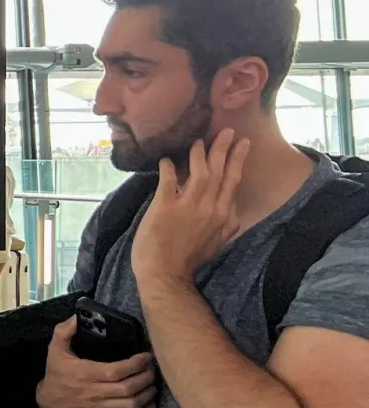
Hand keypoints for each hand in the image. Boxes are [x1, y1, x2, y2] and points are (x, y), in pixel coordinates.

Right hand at [36, 317, 158, 407]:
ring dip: (148, 393)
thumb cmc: (56, 374)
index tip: (146, 356)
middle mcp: (95, 392)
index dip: (135, 364)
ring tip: (152, 383)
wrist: (49, 404)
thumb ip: (64, 331)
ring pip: (133, 404)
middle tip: (153, 368)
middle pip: (129, 387)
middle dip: (146, 377)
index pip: (117, 371)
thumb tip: (76, 317)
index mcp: (86, 374)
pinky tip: (149, 402)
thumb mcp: (54, 350)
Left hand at [132, 129, 249, 284]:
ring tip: (200, 140)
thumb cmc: (189, 261)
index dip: (237, 161)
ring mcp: (189, 206)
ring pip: (200, 172)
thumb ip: (227, 227)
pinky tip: (166, 158)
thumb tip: (235, 216)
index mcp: (224, 216)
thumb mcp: (217, 243)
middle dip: (225, 148)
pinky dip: (168, 167)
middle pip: (221, 172)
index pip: (233, 182)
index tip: (241, 145)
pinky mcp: (165, 207)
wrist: (166, 276)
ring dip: (200, 153)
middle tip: (227, 131)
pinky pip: (168, 180)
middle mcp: (211, 208)